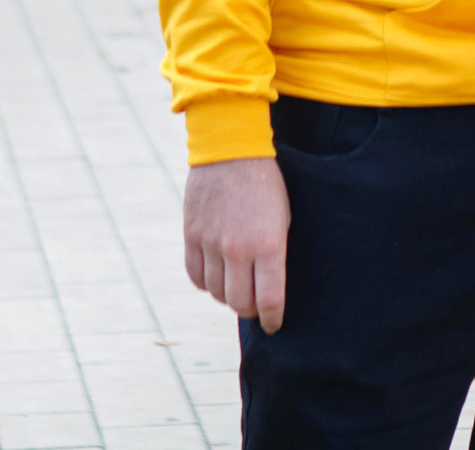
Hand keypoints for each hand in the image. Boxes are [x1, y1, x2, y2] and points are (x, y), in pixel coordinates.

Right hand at [183, 156, 290, 328]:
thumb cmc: (267, 184)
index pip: (269, 300)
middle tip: (256, 307)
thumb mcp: (283, 217)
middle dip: (250, 311)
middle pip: (239, 303)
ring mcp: (211, 243)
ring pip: (216, 292)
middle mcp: (238, 248)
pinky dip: (206, 283)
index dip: (272, 318)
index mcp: (268, 244)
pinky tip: (215, 277)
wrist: (232, 149)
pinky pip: (195, 276)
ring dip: (227, 296)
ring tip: (236, 288)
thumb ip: (275, 252)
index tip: (274, 325)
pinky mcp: (191, 235)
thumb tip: (271, 287)